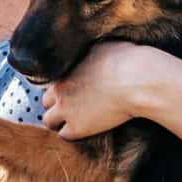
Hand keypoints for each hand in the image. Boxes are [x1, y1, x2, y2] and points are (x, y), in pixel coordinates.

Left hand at [41, 42, 157, 137]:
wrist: (135, 81)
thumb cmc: (126, 60)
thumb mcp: (103, 46)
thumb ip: (89, 52)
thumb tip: (93, 52)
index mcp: (64, 68)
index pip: (51, 81)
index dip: (62, 87)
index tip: (72, 91)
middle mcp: (59, 88)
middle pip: (46, 100)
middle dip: (56, 104)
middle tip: (71, 107)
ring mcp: (65, 109)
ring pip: (49, 120)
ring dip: (59, 121)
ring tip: (72, 122)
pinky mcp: (76, 127)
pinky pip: (64, 135)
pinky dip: (71, 133)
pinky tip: (82, 131)